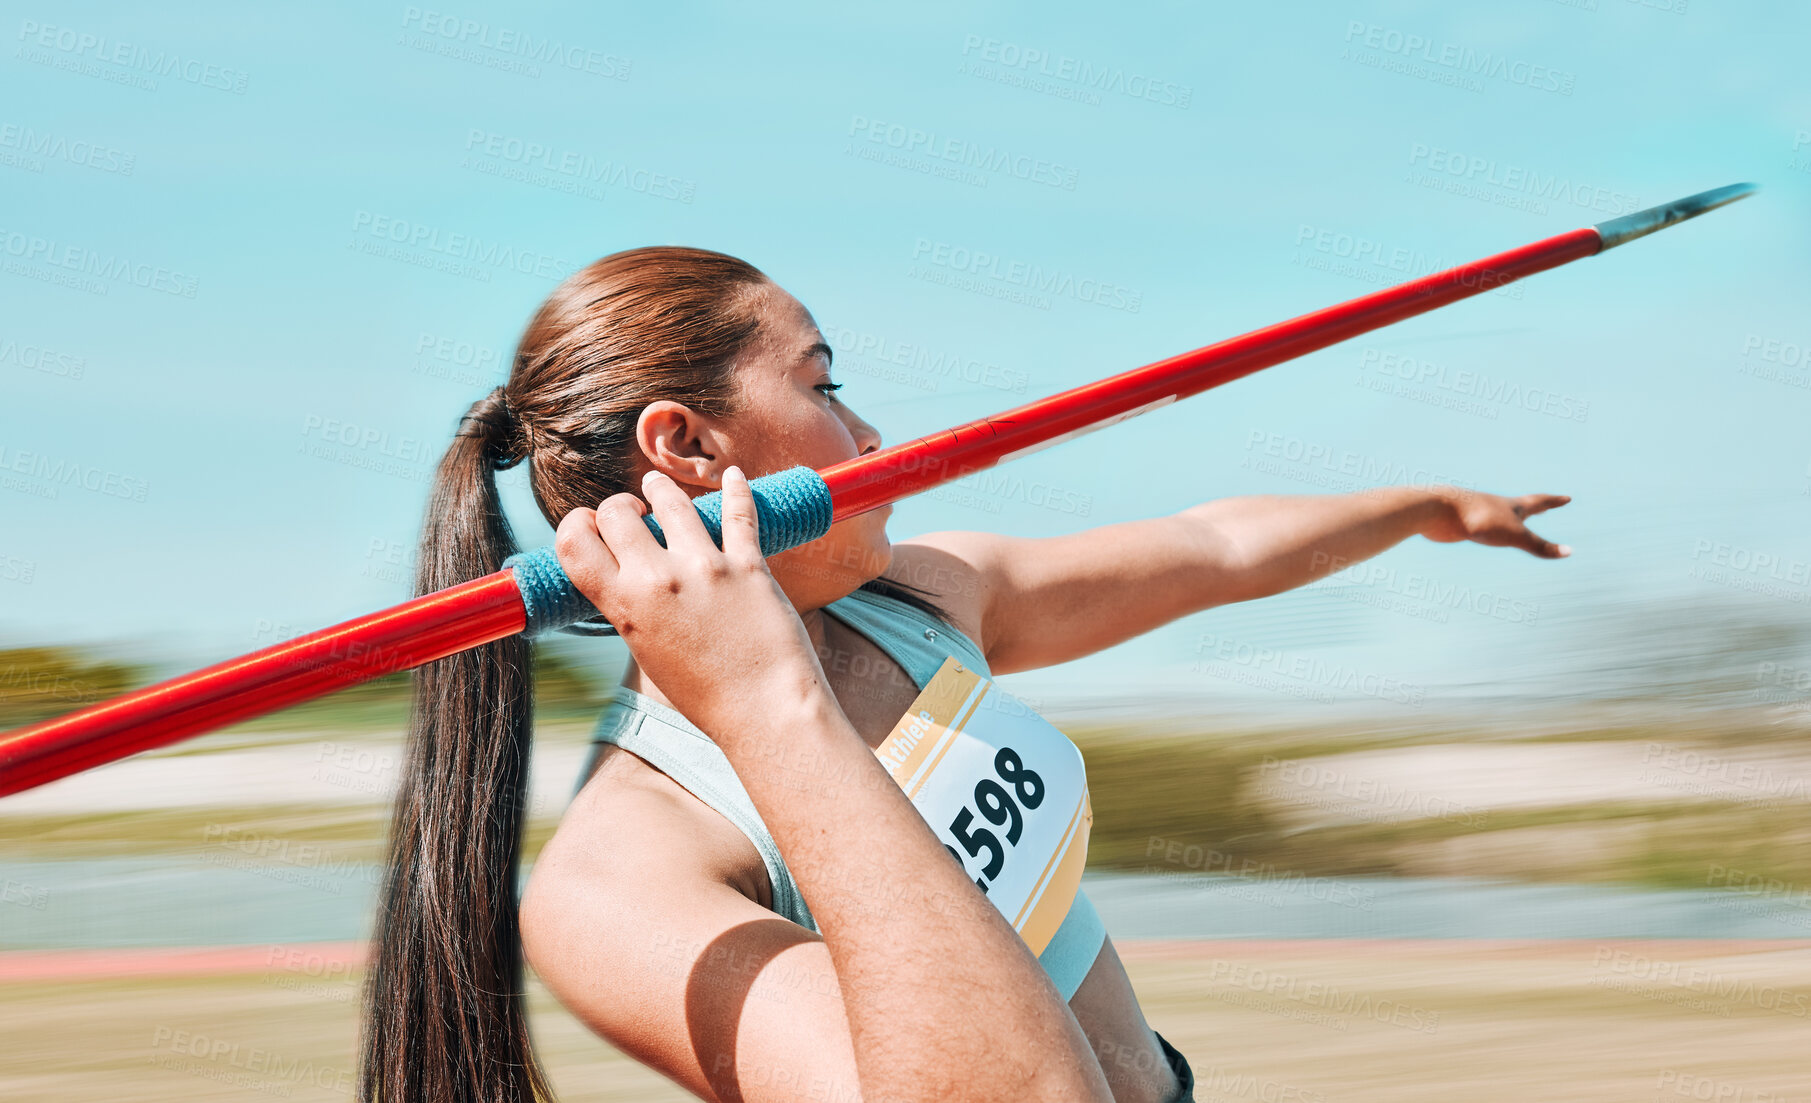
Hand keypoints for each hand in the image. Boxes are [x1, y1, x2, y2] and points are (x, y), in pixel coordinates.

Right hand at [552, 466, 834, 741]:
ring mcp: (705, 568)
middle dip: (619, 507)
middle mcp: (659, 581)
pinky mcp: (749, 565)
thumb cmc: (706, 696)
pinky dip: (736, 488)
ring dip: (660, 490)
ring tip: (658, 489)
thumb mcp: (649, 653)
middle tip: (632, 515)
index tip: (591, 526)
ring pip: (672, 501)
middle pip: (617, 512)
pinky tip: (734, 476)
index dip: (576, 525)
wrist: (766, 712)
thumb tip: (625, 575)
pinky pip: (739, 512)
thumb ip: (633, 609)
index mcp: (625, 608)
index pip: (574, 542)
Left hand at [1418, 487, 1572, 558]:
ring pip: (1499, 517)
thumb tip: (1569, 552)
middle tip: (1545, 506)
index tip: (1567, 498)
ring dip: (1509, 518)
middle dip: (1536, 508)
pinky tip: (1481, 531)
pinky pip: (1480, 528)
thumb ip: (1540, 546)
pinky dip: (1487, 530)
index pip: (1540, 502)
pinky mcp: (1464, 524)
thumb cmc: (1480, 520)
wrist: (1439, 511)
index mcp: (1513, 507)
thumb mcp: (1514, 535)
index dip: (1555, 502)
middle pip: (1521, 507)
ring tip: (1514, 520)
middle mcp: (1497, 507)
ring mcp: (1480, 515)